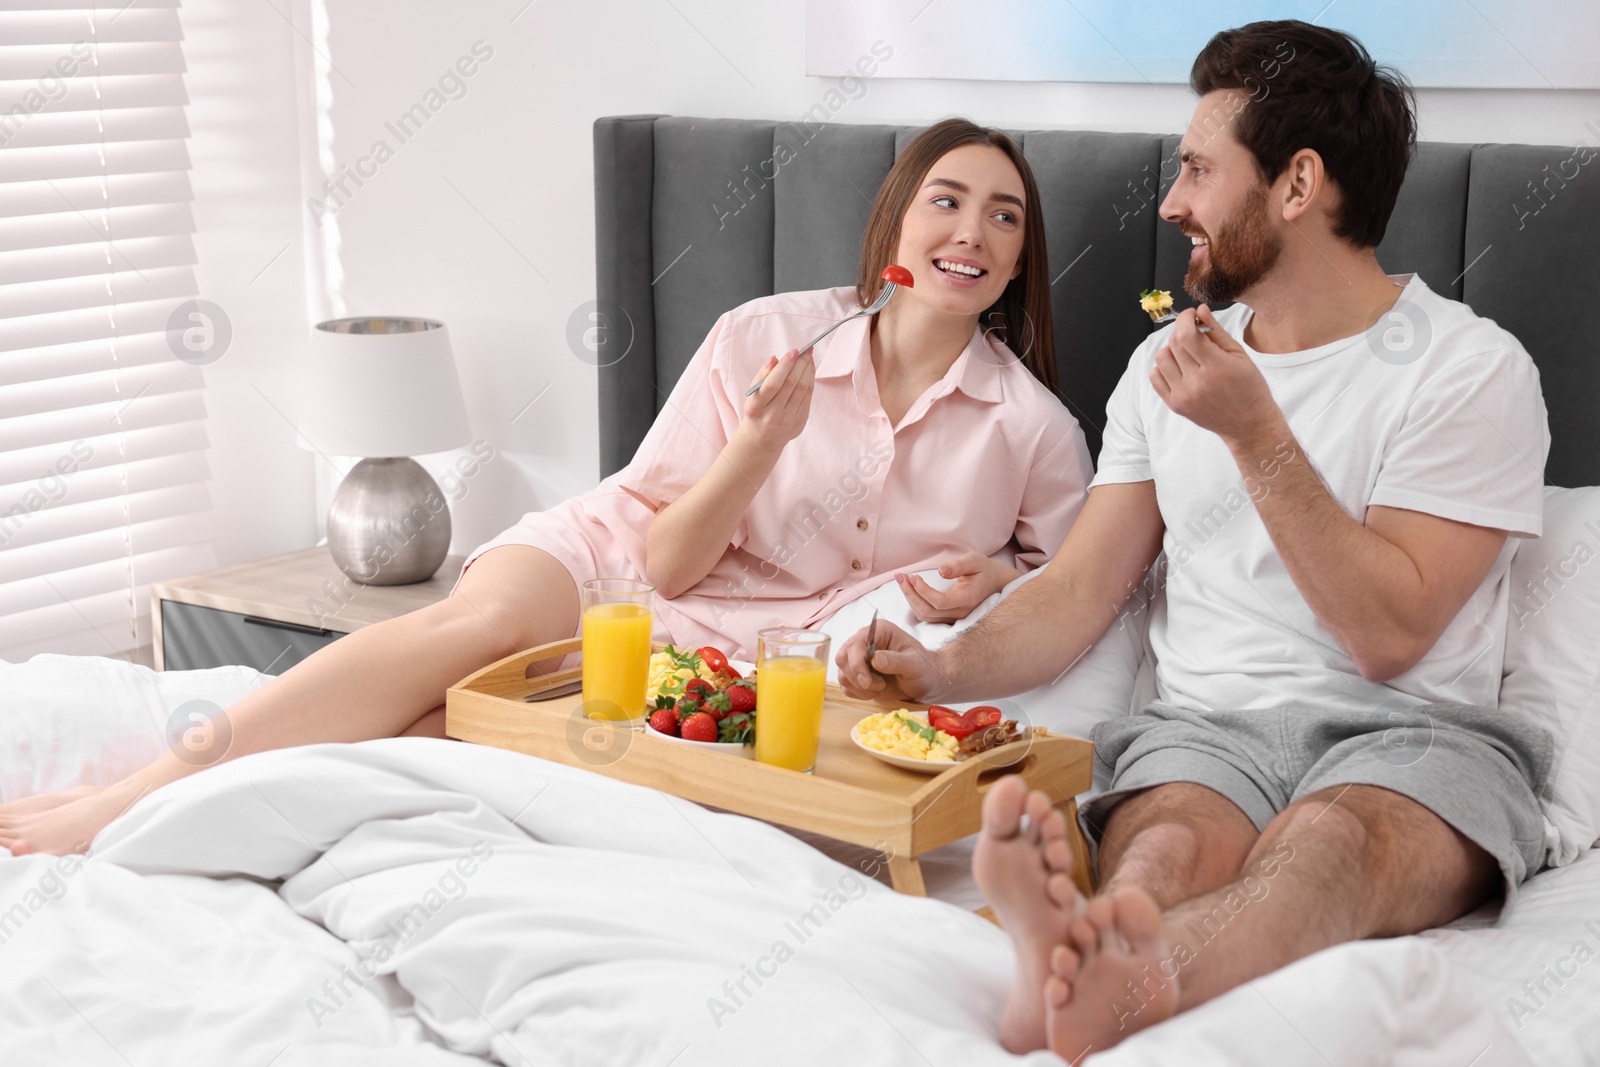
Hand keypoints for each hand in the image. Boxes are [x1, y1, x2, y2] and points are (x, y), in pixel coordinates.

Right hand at [740, 348, 813, 453]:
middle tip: (806, 349)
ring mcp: (788, 420)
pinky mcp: (800, 421)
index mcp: (756, 407)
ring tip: (809, 356)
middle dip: (800, 364)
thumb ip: (763, 375)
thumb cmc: (757, 409)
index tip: (794, 351)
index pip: (773, 383)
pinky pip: (808, 396)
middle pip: (791, 384)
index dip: (785, 366)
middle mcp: (772, 415)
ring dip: (808, 370)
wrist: (763, 438)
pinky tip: (810, 369)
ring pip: (802, 389)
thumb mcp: (753, 394)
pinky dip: (810, 380)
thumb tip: (775, 359)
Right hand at [835, 619, 946, 702]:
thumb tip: (875, 659)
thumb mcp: (915, 664)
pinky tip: (876, 691)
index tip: (867, 682)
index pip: (855, 643)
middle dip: (857, 677)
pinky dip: (859, 693)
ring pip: (842, 674)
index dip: (856, 664)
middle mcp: (864, 642)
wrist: (925, 682)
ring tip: (881, 686)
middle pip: (842, 658)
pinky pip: (846, 687)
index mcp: (878, 631)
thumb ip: (896, 661)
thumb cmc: (924, 668)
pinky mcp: (856, 675)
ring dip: (860, 687)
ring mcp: (858, 659)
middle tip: (878, 686)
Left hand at [898, 552, 1015, 623]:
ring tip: (903, 581)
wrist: (995, 583)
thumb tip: (942, 570)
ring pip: (925, 616)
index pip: (940, 602)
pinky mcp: (949, 618)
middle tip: (900, 576)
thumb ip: (959, 565)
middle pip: (928, 611)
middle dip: (910, 594)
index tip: (913, 576)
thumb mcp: (975, 560)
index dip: (923, 591)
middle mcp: (961, 613)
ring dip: (910, 599)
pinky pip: (927, 617)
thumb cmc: (984, 569)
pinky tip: (911, 590)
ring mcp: (955, 618)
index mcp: (968, 599)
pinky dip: (916, 604)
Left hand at [1149, 305, 1281, 445]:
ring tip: (1188, 352)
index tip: (1191, 314)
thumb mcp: (1239, 355)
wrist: (1248, 424)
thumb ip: (1217, 331)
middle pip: (1174, 344)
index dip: (1185, 318)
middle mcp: (1196, 383)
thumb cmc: (1249, 388)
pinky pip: (1155, 377)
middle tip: (1193, 332)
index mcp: (1216, 368)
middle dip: (1182, 331)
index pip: (1187, 335)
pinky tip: (1179, 367)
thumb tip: (1199, 310)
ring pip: (1161, 358)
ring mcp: (1183, 395)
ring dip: (1172, 349)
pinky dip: (1163, 367)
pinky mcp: (1175, 405)